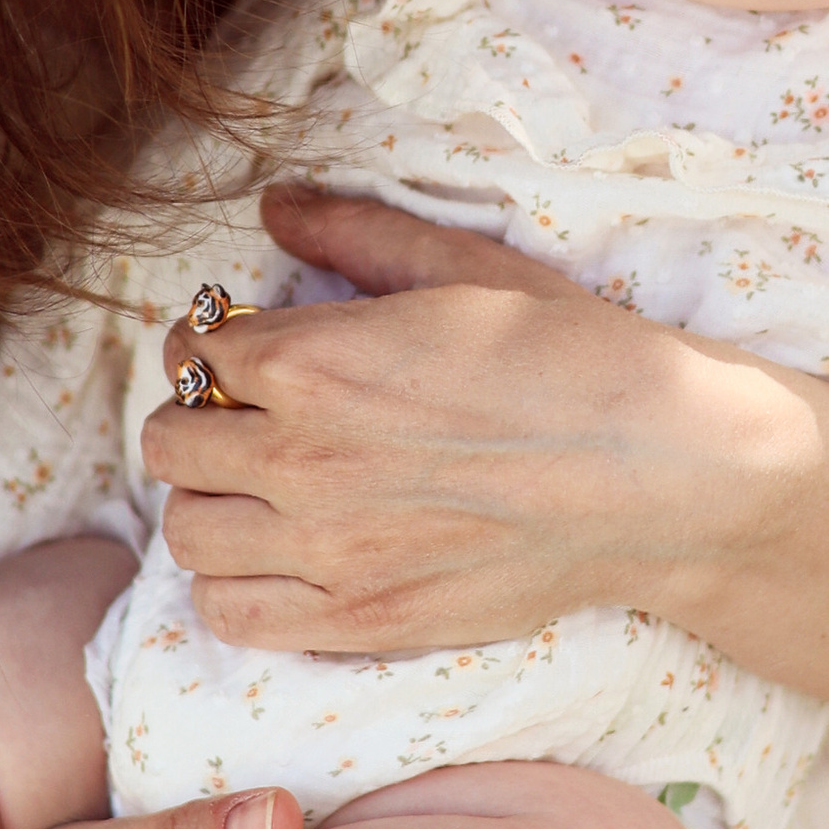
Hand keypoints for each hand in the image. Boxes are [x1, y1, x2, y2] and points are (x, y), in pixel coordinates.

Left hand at [141, 184, 783, 657]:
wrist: (657, 473)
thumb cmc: (573, 358)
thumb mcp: (466, 269)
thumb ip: (356, 236)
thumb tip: (275, 206)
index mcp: (314, 363)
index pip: (191, 355)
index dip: (206, 346)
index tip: (237, 352)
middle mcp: (301, 459)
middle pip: (170, 445)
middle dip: (195, 420)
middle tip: (242, 418)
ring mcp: (328, 551)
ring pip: (188, 533)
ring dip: (207, 503)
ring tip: (256, 489)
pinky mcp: (362, 622)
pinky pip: (233, 615)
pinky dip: (232, 587)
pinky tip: (275, 558)